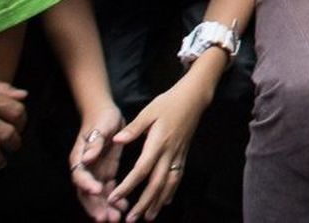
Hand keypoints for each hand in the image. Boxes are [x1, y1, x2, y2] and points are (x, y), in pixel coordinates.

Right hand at [70, 105, 124, 221]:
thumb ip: (94, 144)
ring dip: (105, 207)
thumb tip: (86, 158)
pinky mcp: (106, 173)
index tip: (97, 191)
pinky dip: (114, 199)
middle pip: (87, 191)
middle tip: (106, 218)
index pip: (80, 174)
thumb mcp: (100, 127)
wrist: (105, 115)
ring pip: (98, 195)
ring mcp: (96, 172)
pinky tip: (124, 208)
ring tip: (116, 218)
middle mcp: (86, 168)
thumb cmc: (101, 119)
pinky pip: (109, 190)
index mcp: (79, 158)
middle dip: (95, 206)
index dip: (87, 184)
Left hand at [107, 81, 210, 221]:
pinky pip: (178, 176)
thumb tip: (116, 140)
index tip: (113, 198)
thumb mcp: (149, 111)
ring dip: (158, 202)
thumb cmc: (169, 102)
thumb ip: (134, 128)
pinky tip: (166, 201)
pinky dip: (171, 191)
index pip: (141, 170)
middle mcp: (169, 152)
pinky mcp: (183, 154)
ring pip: (169, 184)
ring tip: (148, 217)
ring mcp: (178, 154)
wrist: (194, 97)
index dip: (128, 186)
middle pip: (157, 183)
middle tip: (131, 219)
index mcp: (158, 142)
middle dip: (144, 203)